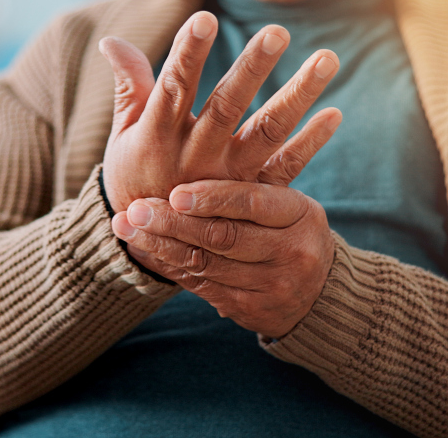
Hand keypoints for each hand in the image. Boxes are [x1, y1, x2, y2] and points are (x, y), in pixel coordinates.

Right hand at [99, 11, 341, 211]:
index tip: (205, 18)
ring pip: (267, 133)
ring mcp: (229, 179)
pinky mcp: (254, 196)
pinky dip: (312, 143)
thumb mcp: (123, 133)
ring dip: (298, 95)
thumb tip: (111, 40)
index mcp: (157, 136)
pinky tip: (335, 113)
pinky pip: (287, 168)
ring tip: (327, 59)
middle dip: (252, 69)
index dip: (187, 54)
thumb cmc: (135, 174)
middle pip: (227, 107)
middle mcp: (196, 156)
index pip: (173, 88)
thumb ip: (129, 86)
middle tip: (277, 31)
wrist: (151, 246)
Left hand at [110, 180, 334, 338]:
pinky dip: (168, 266)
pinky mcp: (250, 310)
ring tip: (127, 227)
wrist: (320, 294)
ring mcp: (271, 286)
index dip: (212, 197)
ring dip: (161, 245)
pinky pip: (202, 287)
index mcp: (300, 214)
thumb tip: (196, 136)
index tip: (175, 192)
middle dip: (173, 223)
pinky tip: (143, 249)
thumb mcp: (289, 202)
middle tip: (135, 209)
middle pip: (223, 236)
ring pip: (207, 265)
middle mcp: (290, 252)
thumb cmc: (292, 231)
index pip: (252, 202)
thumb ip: (251, 180)